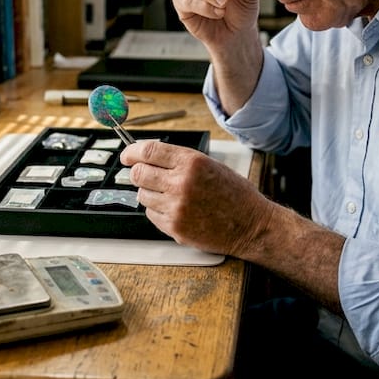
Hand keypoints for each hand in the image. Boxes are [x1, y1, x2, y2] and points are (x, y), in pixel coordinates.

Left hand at [122, 139, 271, 256]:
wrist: (251, 225)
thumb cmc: (234, 194)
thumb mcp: (210, 165)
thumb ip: (179, 160)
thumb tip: (147, 157)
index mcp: (191, 162)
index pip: (148, 151)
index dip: (132, 152)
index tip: (127, 155)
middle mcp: (181, 183)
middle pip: (138, 173)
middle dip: (137, 172)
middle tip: (144, 174)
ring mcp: (176, 207)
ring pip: (142, 195)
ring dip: (150, 193)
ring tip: (171, 195)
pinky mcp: (174, 227)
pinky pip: (151, 215)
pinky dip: (158, 211)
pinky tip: (177, 209)